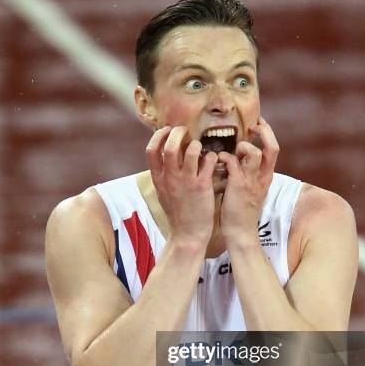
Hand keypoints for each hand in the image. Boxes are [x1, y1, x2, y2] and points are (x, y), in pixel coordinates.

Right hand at [146, 126, 217, 246]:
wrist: (187, 234)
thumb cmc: (177, 214)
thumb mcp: (163, 193)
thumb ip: (163, 176)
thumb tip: (164, 159)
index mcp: (158, 179)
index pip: (151, 150)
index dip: (158, 136)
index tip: (167, 130)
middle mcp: (170, 178)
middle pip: (169, 145)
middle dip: (178, 133)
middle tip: (185, 131)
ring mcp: (186, 181)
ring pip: (190, 150)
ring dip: (197, 144)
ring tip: (200, 148)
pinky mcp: (202, 186)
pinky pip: (208, 161)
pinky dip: (212, 157)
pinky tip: (213, 161)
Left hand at [219, 116, 278, 244]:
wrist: (240, 232)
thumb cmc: (241, 212)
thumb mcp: (251, 189)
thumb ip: (248, 173)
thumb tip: (238, 157)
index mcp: (266, 176)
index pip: (274, 149)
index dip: (268, 133)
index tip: (258, 124)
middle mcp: (262, 177)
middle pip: (272, 147)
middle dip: (264, 132)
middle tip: (252, 127)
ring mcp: (251, 181)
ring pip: (254, 152)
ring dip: (242, 147)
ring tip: (232, 153)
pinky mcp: (238, 186)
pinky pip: (233, 163)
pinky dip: (225, 158)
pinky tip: (218, 162)